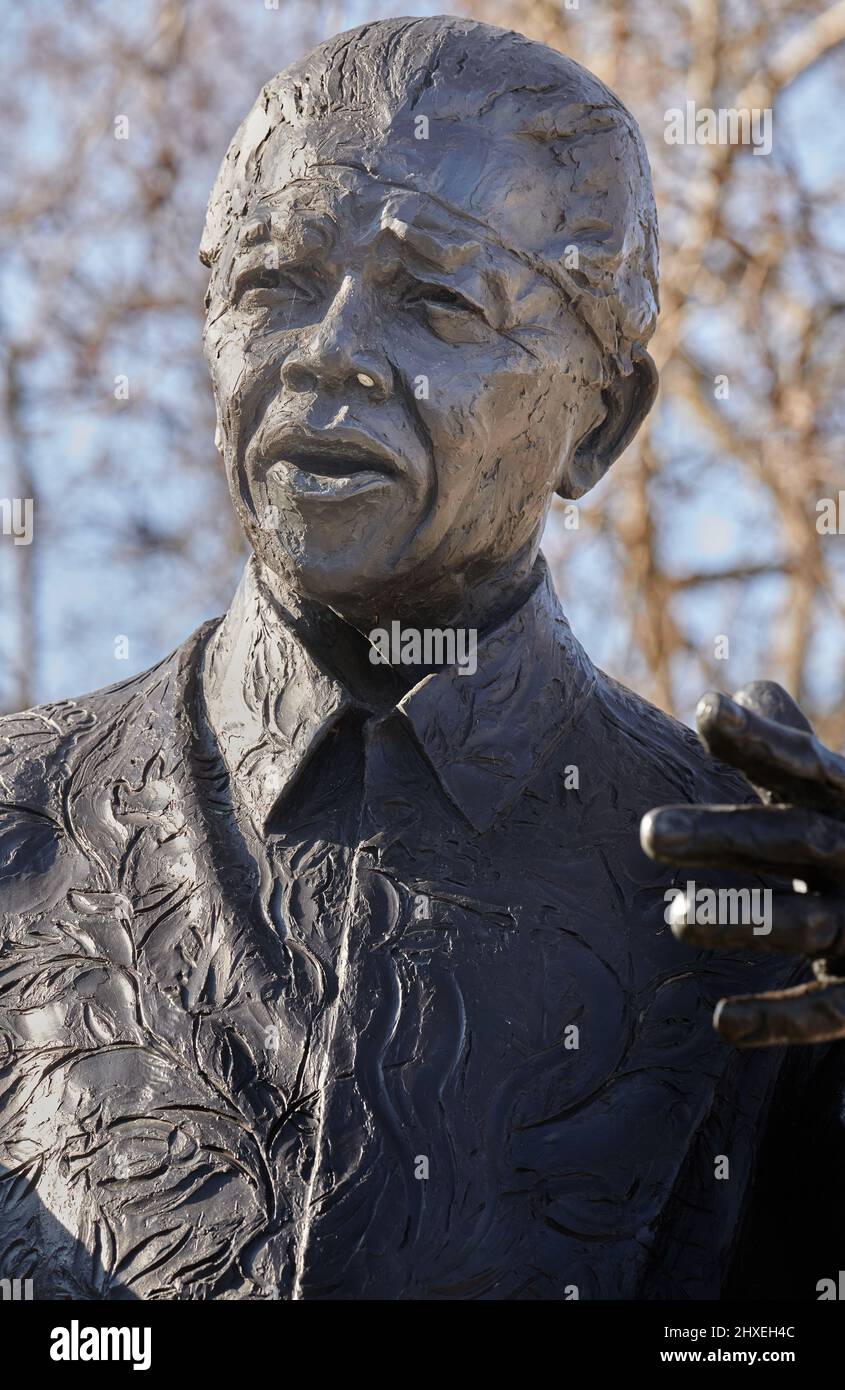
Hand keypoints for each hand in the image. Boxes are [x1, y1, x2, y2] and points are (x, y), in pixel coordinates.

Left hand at [641, 681, 844, 1047]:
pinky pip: (828, 1011)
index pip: (806, 766)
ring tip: (675, 918)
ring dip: (740, 921)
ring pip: (805, 925)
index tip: (706, 713)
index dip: (762, 740)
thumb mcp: (839, 796)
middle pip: (793, 840)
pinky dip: (778, 1020)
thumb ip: (790, 751)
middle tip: (648, 832)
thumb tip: (741, 693)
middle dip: (724, 836)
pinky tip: (724, 1024)